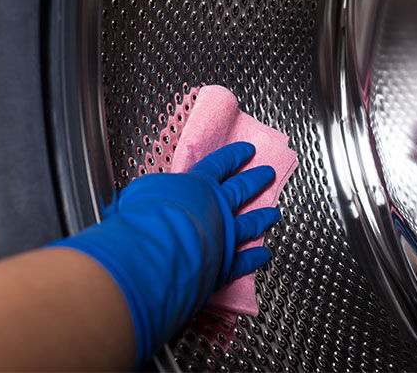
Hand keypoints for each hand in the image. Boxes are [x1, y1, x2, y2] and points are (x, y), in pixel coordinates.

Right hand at [49, 142, 279, 365]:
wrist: (158, 252)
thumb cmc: (145, 218)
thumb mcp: (143, 191)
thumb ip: (155, 191)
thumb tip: (151, 193)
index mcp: (198, 186)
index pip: (220, 165)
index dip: (234, 156)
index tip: (248, 151)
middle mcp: (217, 209)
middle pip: (242, 190)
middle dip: (256, 180)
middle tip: (269, 173)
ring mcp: (225, 236)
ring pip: (250, 224)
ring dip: (263, 218)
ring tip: (273, 213)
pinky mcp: (225, 265)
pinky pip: (244, 261)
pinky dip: (255, 258)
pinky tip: (263, 255)